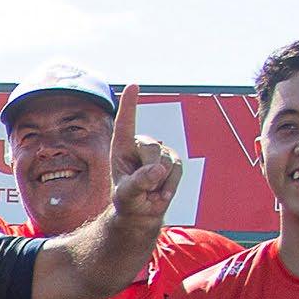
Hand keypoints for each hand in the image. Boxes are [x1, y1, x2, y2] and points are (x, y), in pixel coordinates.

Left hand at [107, 84, 181, 225]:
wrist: (142, 212)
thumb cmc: (128, 200)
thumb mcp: (126, 195)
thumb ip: (138, 182)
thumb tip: (158, 169)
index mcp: (121, 147)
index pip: (125, 123)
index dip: (129, 104)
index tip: (134, 85)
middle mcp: (140, 144)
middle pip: (151, 148)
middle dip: (149, 171)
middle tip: (143, 188)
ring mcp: (158, 151)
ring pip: (166, 160)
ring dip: (159, 181)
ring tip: (150, 189)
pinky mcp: (173, 160)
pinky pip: (177, 169)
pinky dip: (171, 185)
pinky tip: (161, 192)